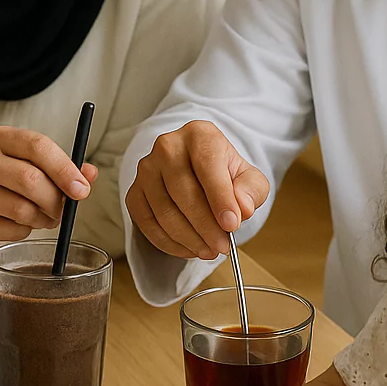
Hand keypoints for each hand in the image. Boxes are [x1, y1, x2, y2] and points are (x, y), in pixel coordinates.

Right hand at [0, 127, 97, 247]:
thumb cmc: (8, 181)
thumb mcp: (34, 165)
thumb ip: (64, 168)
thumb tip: (90, 174)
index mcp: (1, 137)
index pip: (38, 146)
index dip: (64, 169)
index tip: (82, 189)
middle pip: (30, 179)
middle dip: (55, 200)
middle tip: (62, 210)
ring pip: (22, 210)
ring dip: (42, 219)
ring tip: (42, 217)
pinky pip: (11, 231)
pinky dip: (24, 232)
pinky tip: (18, 224)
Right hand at [125, 121, 268, 258]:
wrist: (199, 174)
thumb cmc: (224, 175)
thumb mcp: (249, 179)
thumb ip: (252, 190)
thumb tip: (242, 208)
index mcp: (199, 135)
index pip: (207, 165)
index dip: (220, 198)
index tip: (232, 225)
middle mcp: (168, 146)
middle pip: (182, 190)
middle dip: (205, 226)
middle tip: (221, 247)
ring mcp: (147, 169)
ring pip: (163, 210)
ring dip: (188, 238)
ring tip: (208, 250)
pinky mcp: (135, 191)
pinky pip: (146, 222)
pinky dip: (167, 242)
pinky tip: (188, 249)